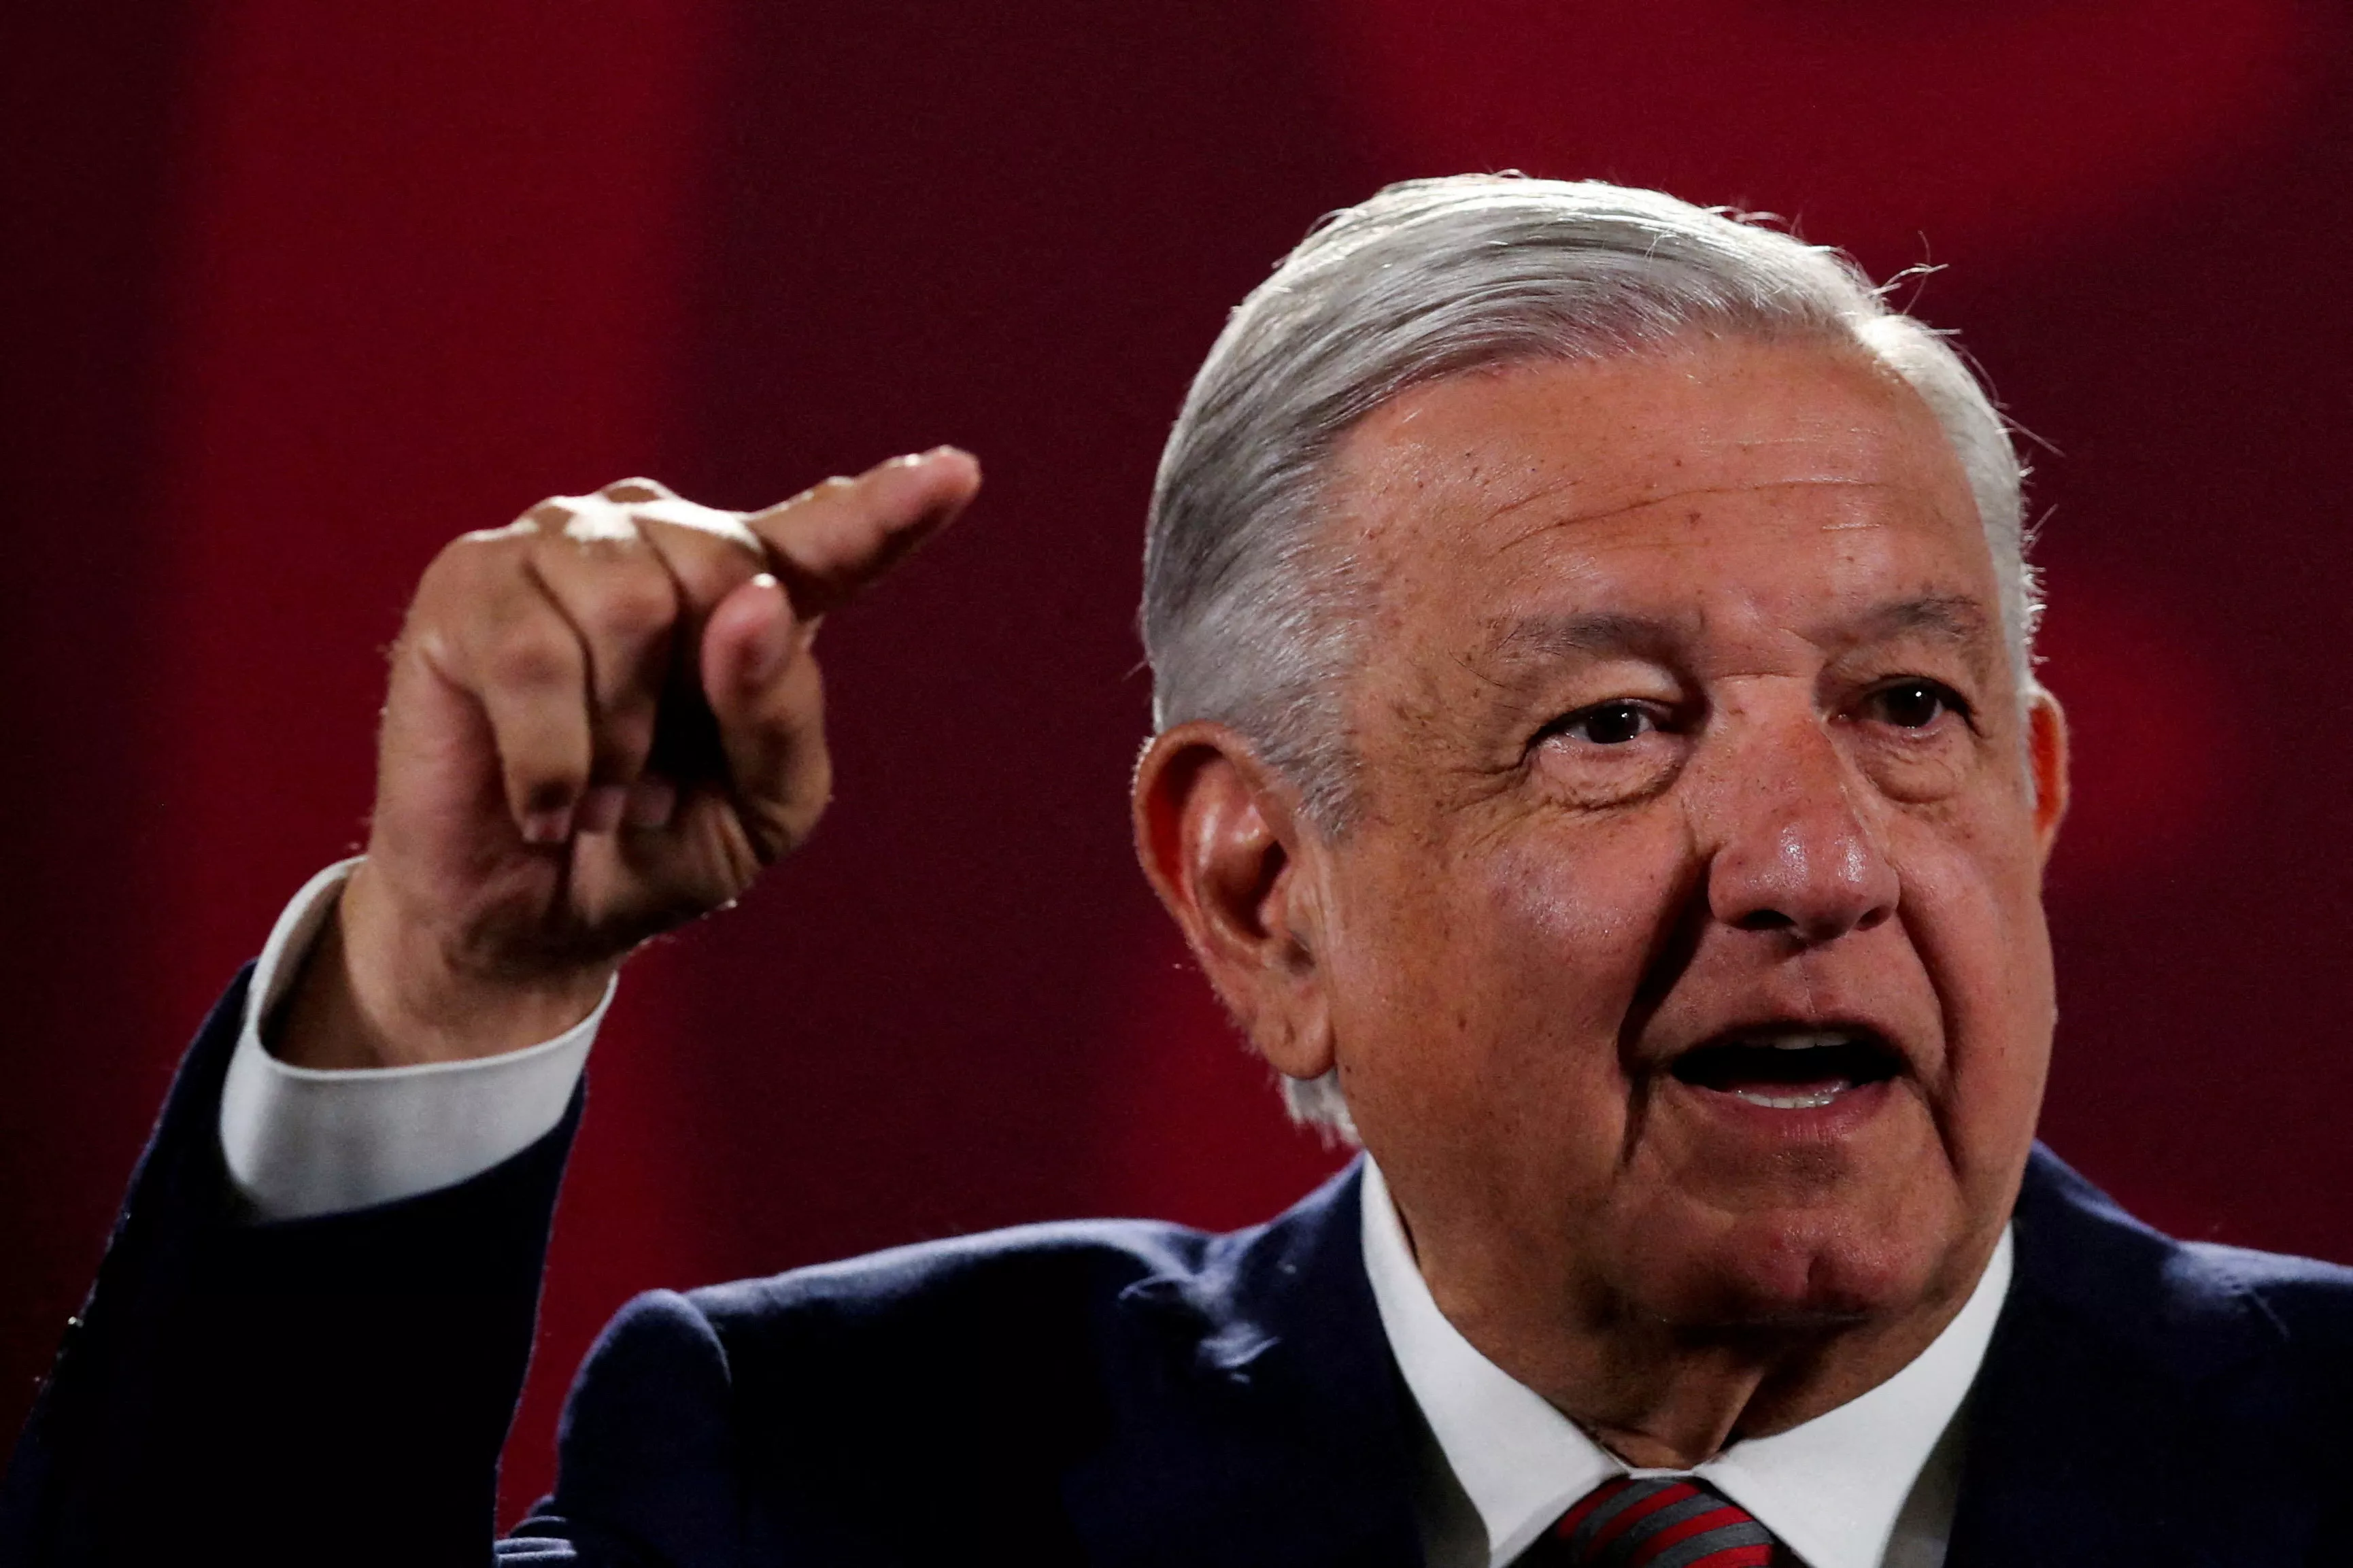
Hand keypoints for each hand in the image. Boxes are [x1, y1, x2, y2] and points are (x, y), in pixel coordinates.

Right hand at [275, 451, 981, 1068]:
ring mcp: (559, 545)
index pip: (832, 537)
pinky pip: (533, 656)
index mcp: (752, 591)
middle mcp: (658, 541)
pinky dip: (552, 761)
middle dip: (693, 703)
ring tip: (599, 787)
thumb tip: (750, 603)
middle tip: (652, 780)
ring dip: (619, 739)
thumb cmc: (656, 848)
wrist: (527, 923)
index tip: (957, 474)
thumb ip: (780, 713)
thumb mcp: (761, 808)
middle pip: (723, 572)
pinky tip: (544, 801)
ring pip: (630, 606)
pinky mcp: (470, 580)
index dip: (893, 507)